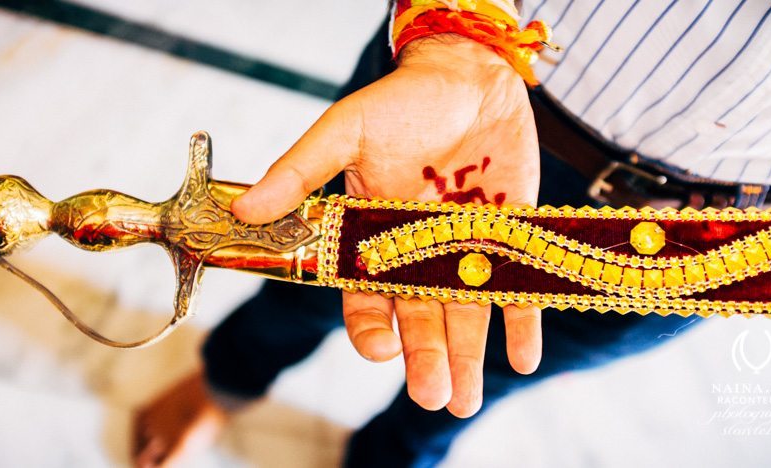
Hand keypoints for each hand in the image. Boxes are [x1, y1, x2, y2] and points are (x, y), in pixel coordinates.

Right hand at [232, 34, 541, 416]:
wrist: (470, 75)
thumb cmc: (401, 99)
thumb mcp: (346, 129)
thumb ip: (301, 170)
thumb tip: (246, 209)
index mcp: (372, 237)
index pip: (366, 297)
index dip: (373, 328)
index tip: (382, 350)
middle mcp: (417, 254)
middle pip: (419, 318)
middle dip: (426, 358)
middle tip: (434, 396)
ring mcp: (464, 251)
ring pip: (465, 315)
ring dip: (468, 358)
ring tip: (466, 402)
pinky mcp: (509, 240)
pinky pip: (517, 291)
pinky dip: (522, 326)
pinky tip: (523, 360)